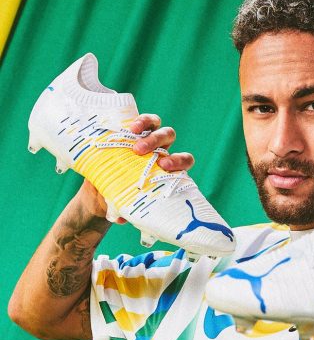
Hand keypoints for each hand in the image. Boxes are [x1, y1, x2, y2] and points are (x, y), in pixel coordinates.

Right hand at [79, 114, 194, 221]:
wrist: (104, 182)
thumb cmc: (122, 192)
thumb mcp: (123, 200)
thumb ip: (125, 208)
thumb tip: (119, 219)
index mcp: (167, 167)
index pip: (184, 161)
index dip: (179, 162)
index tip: (165, 168)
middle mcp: (162, 151)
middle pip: (172, 142)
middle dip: (160, 145)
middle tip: (142, 153)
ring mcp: (151, 138)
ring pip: (162, 129)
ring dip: (151, 135)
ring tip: (135, 143)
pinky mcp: (137, 130)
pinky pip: (146, 121)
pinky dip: (142, 121)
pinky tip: (131, 128)